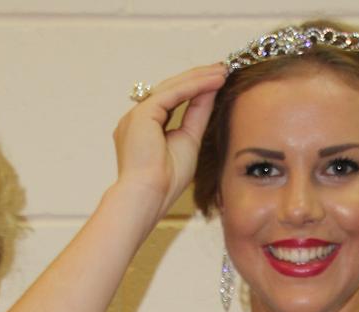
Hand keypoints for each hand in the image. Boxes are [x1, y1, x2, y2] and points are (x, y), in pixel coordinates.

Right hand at [113, 64, 226, 221]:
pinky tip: (213, 80)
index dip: (194, 90)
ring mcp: (135, 115)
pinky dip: (194, 86)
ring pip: (171, 88)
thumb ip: (196, 115)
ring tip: (222, 71)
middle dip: (197, 78)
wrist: (149, 196)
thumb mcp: (188, 141)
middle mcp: (136, 119)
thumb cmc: (166, 181)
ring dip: (199, 78)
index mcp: (144, 129)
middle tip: (223, 69)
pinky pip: (172, 93)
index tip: (216, 82)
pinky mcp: (141, 114)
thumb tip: (210, 92)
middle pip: (170, 90)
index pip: (171, 102)